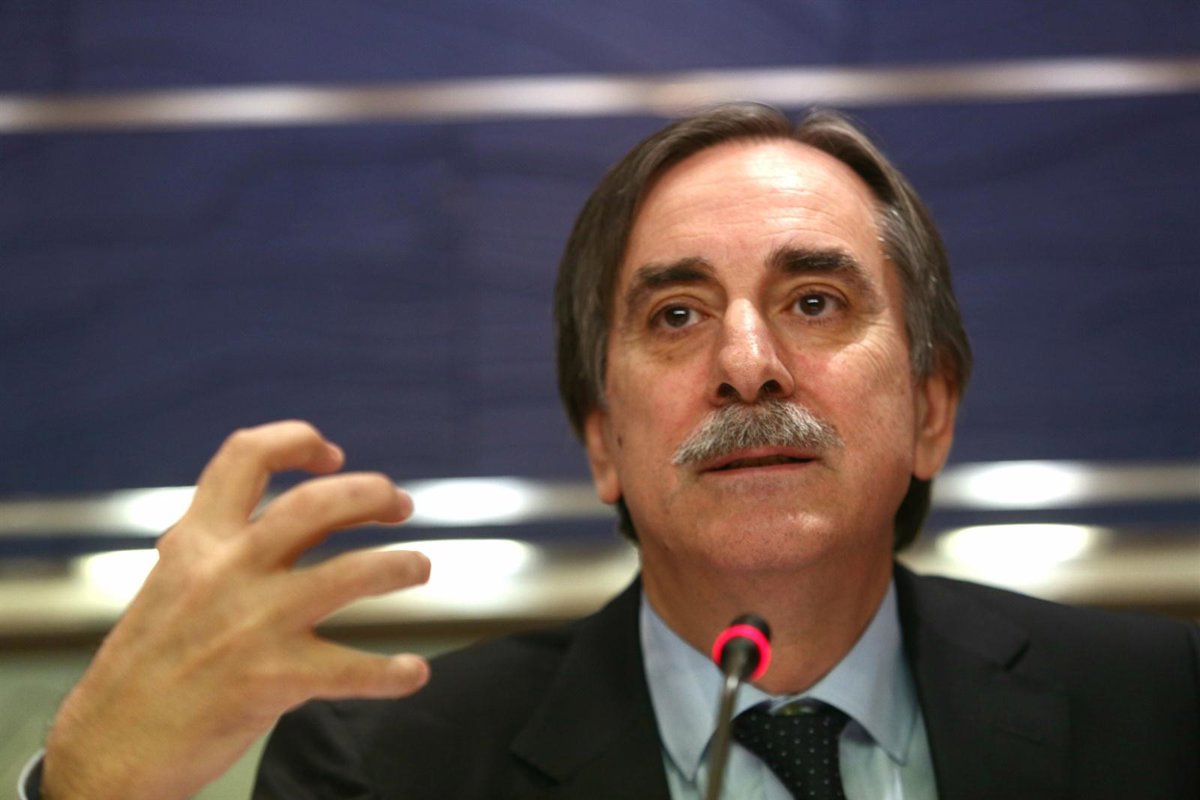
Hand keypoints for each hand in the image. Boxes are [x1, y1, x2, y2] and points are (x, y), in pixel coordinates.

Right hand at [42, 421, 431, 799]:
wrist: (107, 749)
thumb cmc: (145, 667)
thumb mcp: (171, 585)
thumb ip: (219, 550)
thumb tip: (271, 518)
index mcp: (196, 542)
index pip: (245, 457)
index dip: (297, 441)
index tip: (332, 456)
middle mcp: (224, 572)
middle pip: (316, 504)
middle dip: (371, 493)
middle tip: (400, 505)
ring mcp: (251, 624)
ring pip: (351, 573)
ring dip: (398, 565)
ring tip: (418, 568)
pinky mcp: (272, 680)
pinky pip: (352, 669)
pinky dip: (391, 672)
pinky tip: (412, 672)